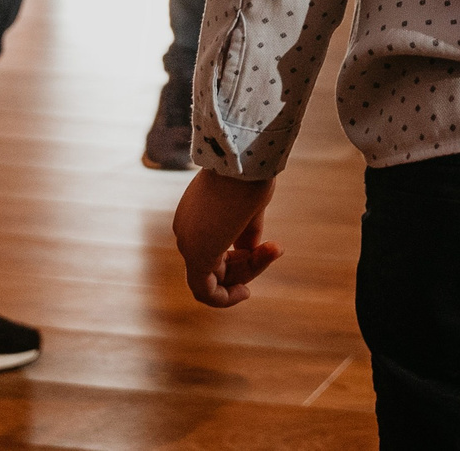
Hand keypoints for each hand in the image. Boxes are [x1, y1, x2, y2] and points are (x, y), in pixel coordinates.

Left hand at [173, 171, 281, 307]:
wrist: (245, 160)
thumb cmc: (250, 176)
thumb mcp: (249, 207)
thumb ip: (245, 233)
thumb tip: (247, 253)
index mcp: (194, 215)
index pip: (216, 247)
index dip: (244, 255)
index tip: (269, 248)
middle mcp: (185, 230)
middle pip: (215, 265)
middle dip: (248, 265)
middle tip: (274, 249)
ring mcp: (188, 243)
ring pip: (215, 278)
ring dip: (247, 274)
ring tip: (273, 251)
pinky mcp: (196, 254)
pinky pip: (205, 291)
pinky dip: (224, 298)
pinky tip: (244, 294)